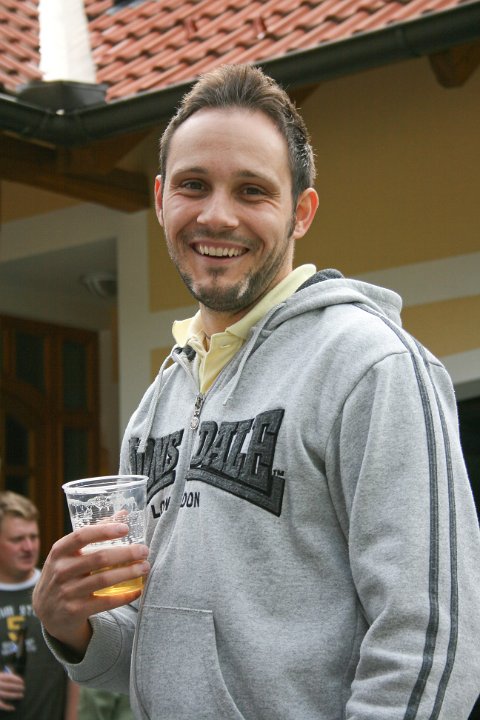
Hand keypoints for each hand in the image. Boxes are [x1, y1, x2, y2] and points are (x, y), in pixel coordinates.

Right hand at [0, 670, 24, 710]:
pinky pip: (1, 705)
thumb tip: (17, 678)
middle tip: (23, 688)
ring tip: (21, 695)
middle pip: (8, 686)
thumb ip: (6, 676)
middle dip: (17, 687)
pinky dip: (7, 707)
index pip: (9, 678)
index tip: (22, 681)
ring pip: (6, 695)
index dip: (16, 679)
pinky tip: (13, 708)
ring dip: (15, 695)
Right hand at [32, 523, 149, 657]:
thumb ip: (95, 533)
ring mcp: (67, 592)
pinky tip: (137, 590)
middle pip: (99, 558)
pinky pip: (104, 602)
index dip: (104, 531)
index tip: (125, 528)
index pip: (81, 536)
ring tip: (145, 567)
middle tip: (144, 551)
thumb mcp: (70, 553)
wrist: (48, 612)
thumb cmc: (65, 573)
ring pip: (103, 580)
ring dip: (128, 572)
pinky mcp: (75, 610)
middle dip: (126, 554)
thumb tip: (123, 514)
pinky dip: (124, 596)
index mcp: (59, 551)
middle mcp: (61, 571)